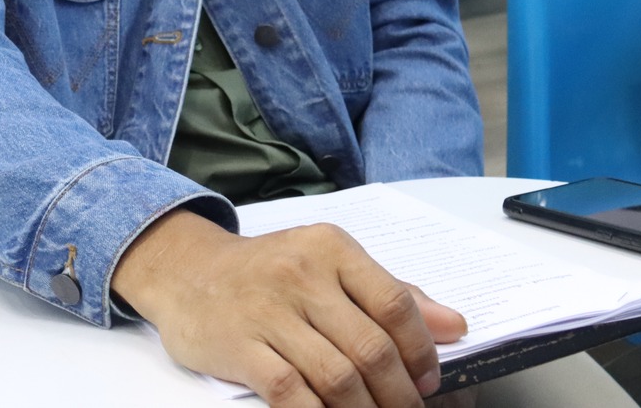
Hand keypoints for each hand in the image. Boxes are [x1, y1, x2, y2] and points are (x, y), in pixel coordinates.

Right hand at [112, 210, 465, 407]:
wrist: (187, 271)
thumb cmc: (267, 271)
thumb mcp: (326, 263)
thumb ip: (387, 291)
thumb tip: (453, 324)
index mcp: (330, 247)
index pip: (394, 300)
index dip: (420, 349)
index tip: (428, 379)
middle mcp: (301, 274)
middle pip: (370, 347)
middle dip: (399, 393)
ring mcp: (269, 311)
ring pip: (337, 376)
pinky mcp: (240, 346)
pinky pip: (292, 393)